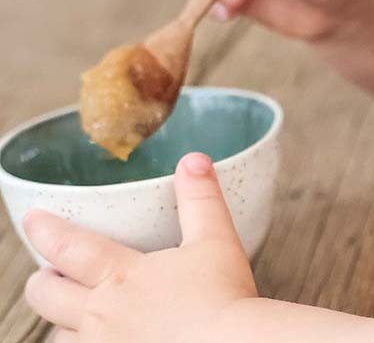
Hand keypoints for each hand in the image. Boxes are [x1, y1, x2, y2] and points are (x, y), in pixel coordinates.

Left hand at [22, 152, 257, 342]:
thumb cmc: (225, 297)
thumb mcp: (216, 240)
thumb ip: (200, 199)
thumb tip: (194, 161)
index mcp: (123, 275)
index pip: (67, 248)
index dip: (45, 230)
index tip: (34, 219)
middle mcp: (103, 314)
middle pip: (46, 295)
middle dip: (43, 281)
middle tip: (50, 273)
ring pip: (58, 335)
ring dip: (62, 322)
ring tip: (75, 314)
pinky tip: (102, 340)